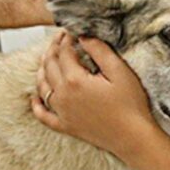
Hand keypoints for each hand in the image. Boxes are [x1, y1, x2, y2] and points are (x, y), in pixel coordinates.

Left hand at [31, 32, 159, 157]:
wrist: (133, 137)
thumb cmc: (130, 105)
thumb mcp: (120, 71)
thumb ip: (100, 51)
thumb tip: (83, 37)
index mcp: (75, 81)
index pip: (64, 53)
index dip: (66, 39)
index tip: (71, 31)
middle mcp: (63, 96)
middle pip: (49, 66)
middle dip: (53, 49)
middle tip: (60, 39)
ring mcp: (62, 112)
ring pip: (42, 86)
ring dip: (43, 69)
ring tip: (49, 59)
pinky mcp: (65, 126)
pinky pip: (43, 115)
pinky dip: (37, 104)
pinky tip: (35, 97)